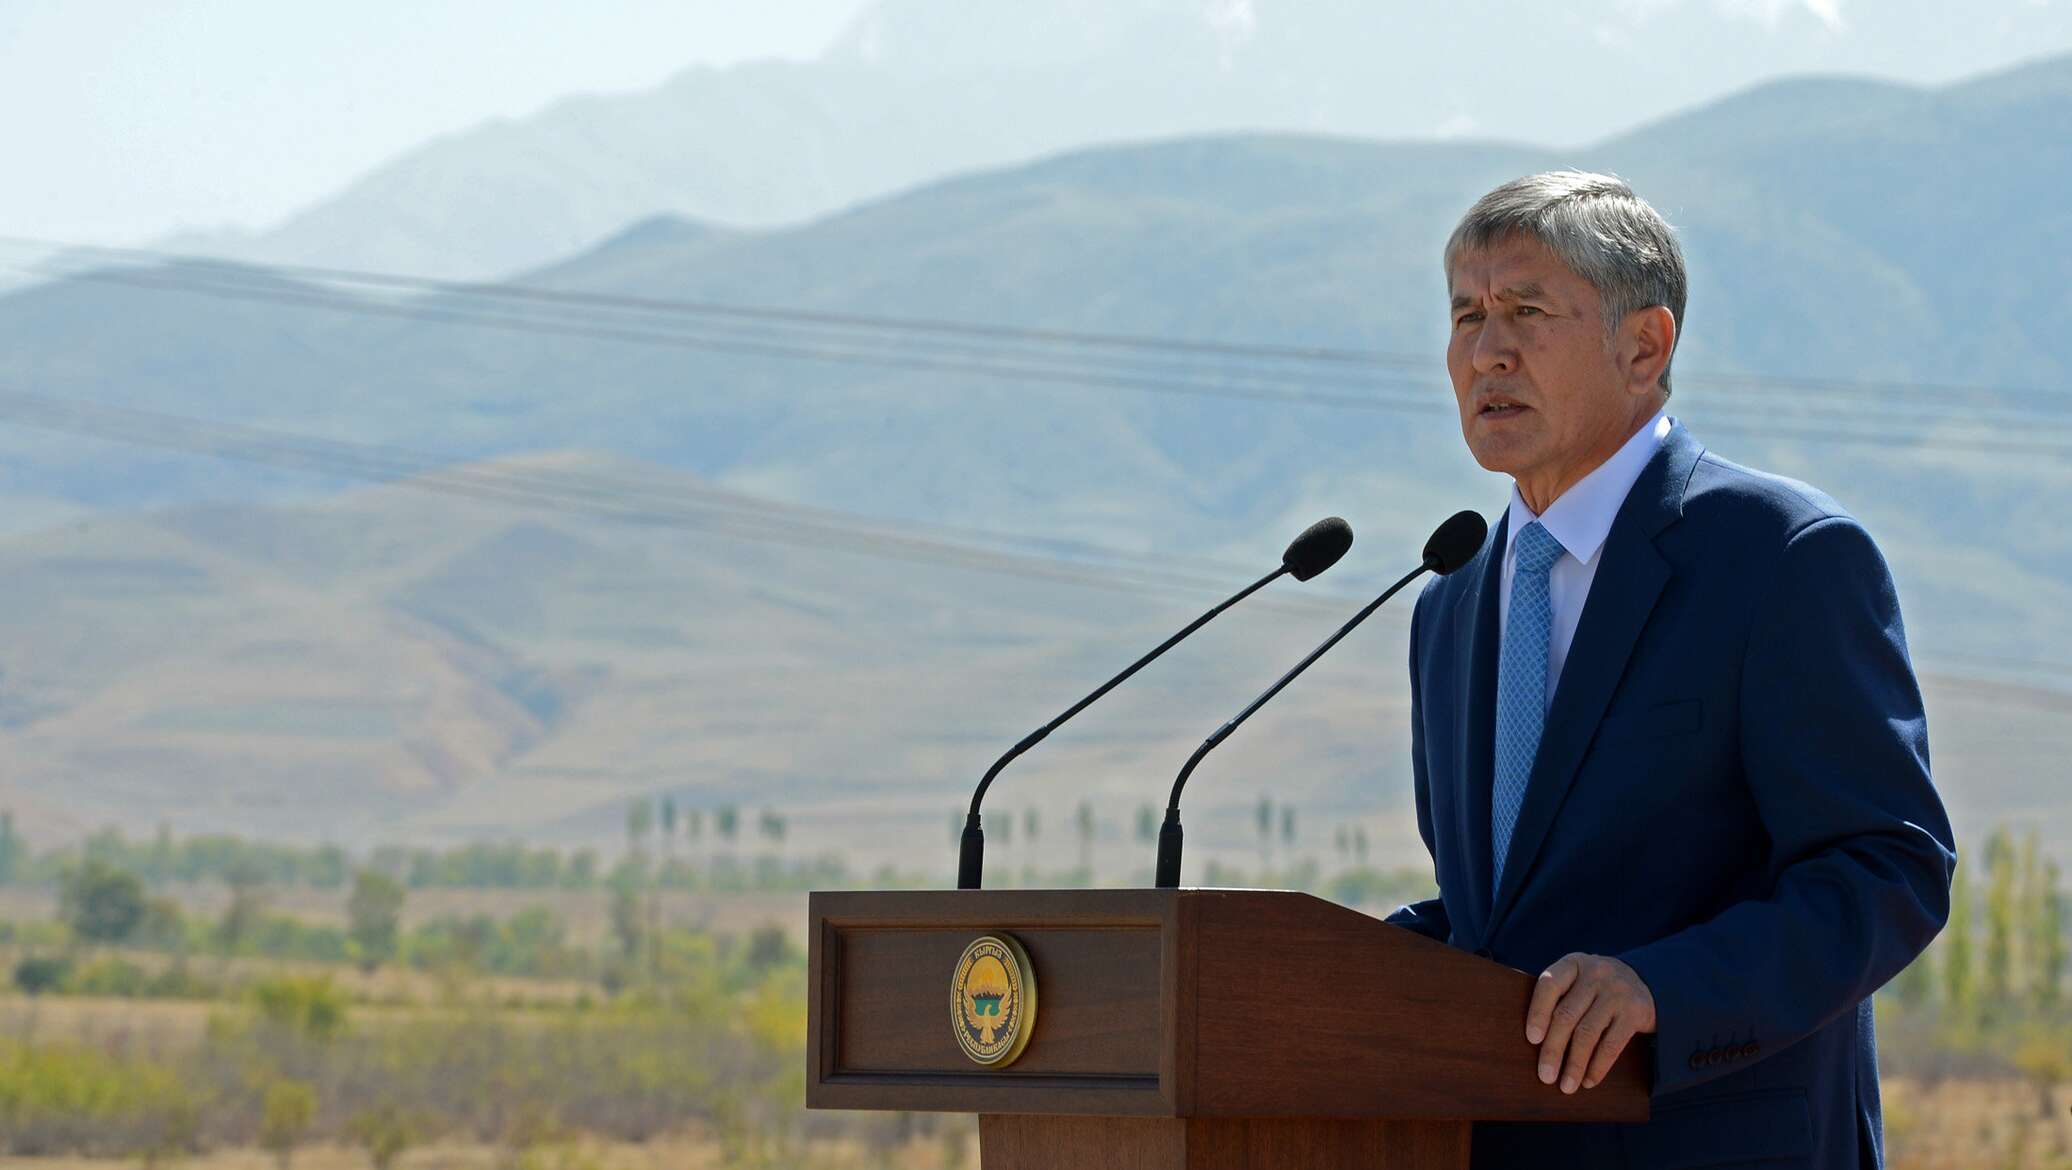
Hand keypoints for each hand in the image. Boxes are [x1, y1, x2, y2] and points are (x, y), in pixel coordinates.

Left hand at [1525, 953, 1656, 1093]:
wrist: (1646, 983)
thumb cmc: (1596, 989)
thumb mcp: (1578, 981)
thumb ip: (1558, 999)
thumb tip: (1532, 1043)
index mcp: (1573, 964)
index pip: (1550, 984)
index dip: (1538, 1012)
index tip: (1531, 1039)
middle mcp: (1596, 973)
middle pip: (1567, 1015)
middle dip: (1553, 1049)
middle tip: (1545, 1076)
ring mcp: (1617, 992)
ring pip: (1588, 1033)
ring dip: (1575, 1064)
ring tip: (1566, 1086)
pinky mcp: (1636, 1012)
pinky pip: (1612, 1044)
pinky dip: (1598, 1066)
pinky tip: (1588, 1081)